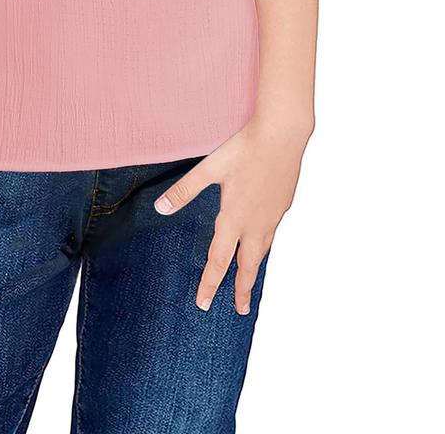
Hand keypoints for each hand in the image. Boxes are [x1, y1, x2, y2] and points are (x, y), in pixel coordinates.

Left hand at [154, 111, 312, 314]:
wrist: (283, 134)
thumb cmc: (245, 148)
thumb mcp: (209, 168)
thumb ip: (184, 190)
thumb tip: (161, 208)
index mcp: (234, 218)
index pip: (219, 260)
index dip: (210, 284)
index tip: (204, 304)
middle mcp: (255, 223)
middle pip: (248, 265)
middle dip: (242, 289)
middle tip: (242, 310)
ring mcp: (272, 215)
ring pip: (262, 250)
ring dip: (255, 269)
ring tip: (250, 281)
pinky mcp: (283, 204)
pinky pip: (272, 233)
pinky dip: (264, 245)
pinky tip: (261, 239)